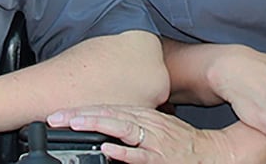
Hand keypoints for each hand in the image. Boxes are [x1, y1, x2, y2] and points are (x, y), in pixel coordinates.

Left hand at [48, 106, 232, 162]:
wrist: (210, 152)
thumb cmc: (180, 141)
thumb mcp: (153, 126)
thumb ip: (129, 124)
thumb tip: (102, 125)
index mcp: (141, 115)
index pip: (106, 108)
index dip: (81, 109)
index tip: (58, 112)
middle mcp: (146, 123)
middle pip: (108, 113)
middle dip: (80, 115)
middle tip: (55, 117)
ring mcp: (154, 139)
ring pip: (121, 128)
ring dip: (96, 125)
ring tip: (75, 124)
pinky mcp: (162, 158)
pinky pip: (141, 155)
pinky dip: (124, 152)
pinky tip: (108, 150)